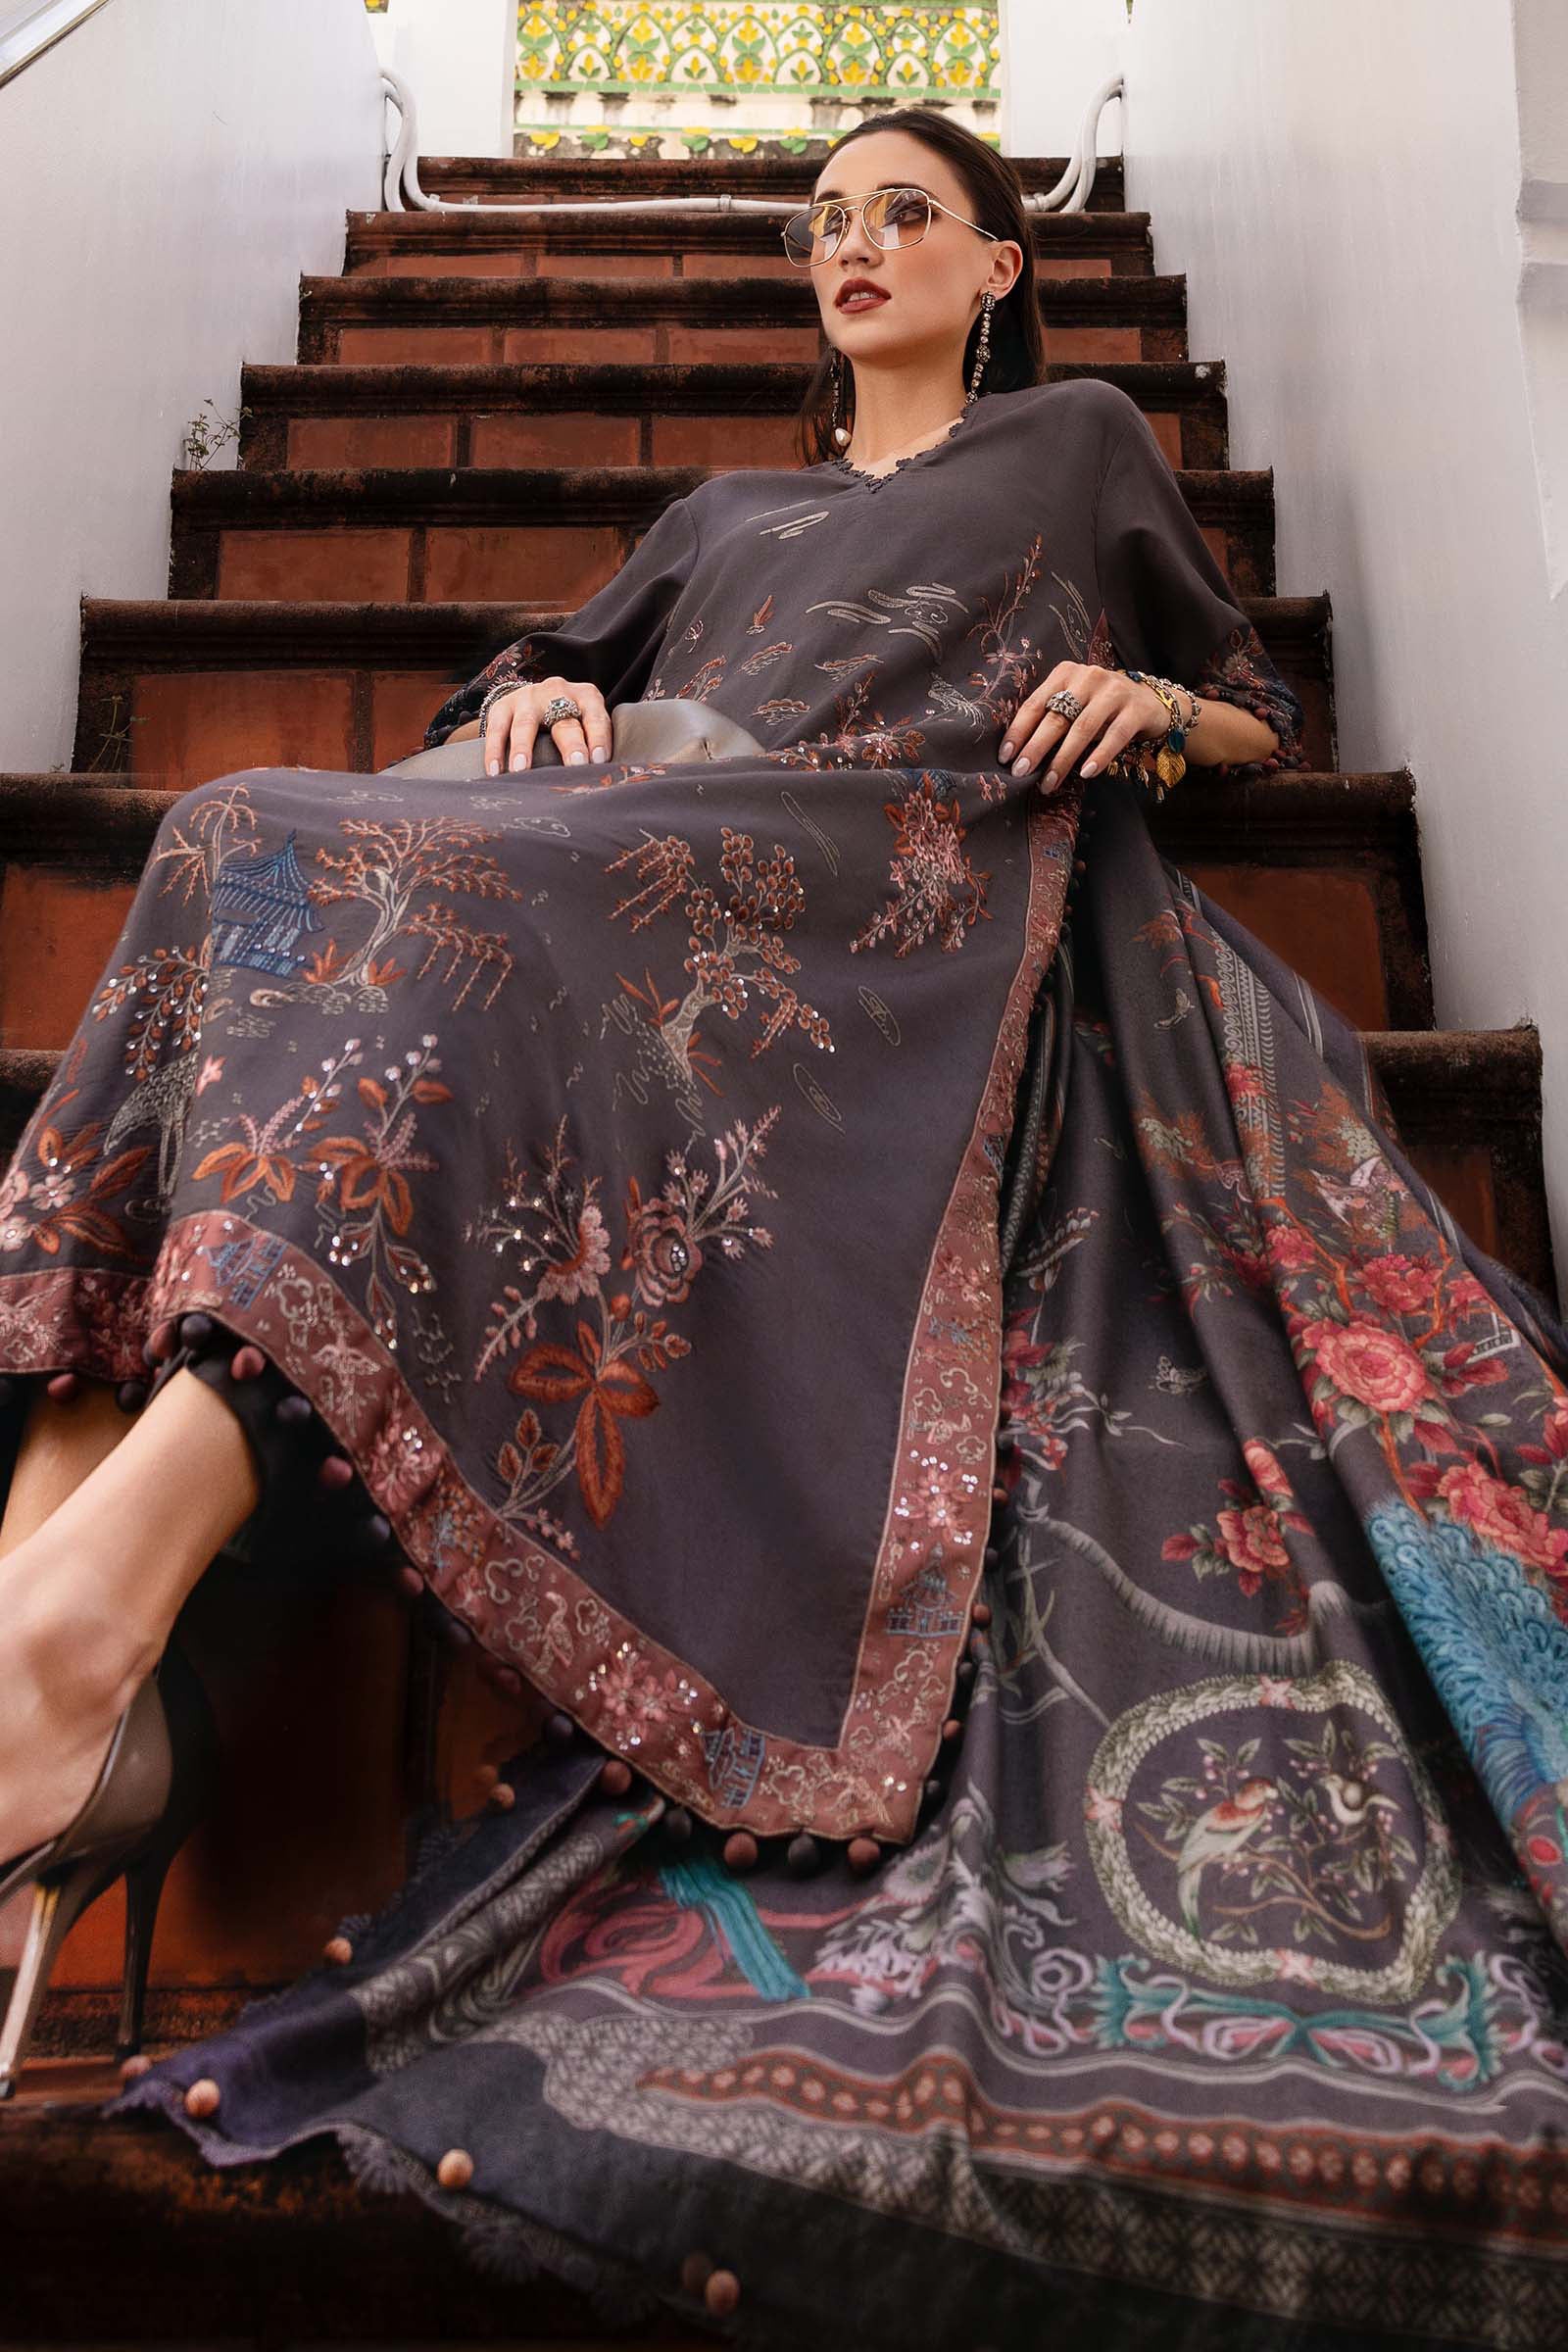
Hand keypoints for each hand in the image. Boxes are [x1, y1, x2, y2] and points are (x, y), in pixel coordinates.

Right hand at [483, 678, 612, 774]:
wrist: (536, 700)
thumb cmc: (570, 721)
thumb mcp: (587, 723)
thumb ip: (594, 744)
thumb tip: (599, 779)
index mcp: (586, 697)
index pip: (596, 718)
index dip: (598, 738)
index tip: (599, 760)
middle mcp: (558, 692)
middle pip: (564, 720)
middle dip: (571, 744)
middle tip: (575, 764)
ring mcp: (528, 697)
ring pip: (526, 724)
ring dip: (524, 748)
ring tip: (522, 770)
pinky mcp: (503, 705)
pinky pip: (496, 729)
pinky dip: (494, 752)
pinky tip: (494, 771)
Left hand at [997, 663, 1170, 792]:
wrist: (1149, 702)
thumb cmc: (1100, 708)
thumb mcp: (1074, 704)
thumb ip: (1051, 718)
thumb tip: (1019, 754)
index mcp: (1065, 674)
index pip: (1035, 704)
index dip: (1019, 731)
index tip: (1005, 757)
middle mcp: (1089, 678)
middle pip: (1056, 717)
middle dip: (1035, 748)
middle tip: (1020, 772)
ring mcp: (1114, 692)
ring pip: (1083, 728)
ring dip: (1063, 759)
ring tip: (1049, 783)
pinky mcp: (1136, 709)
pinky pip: (1115, 735)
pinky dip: (1099, 755)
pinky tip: (1086, 773)